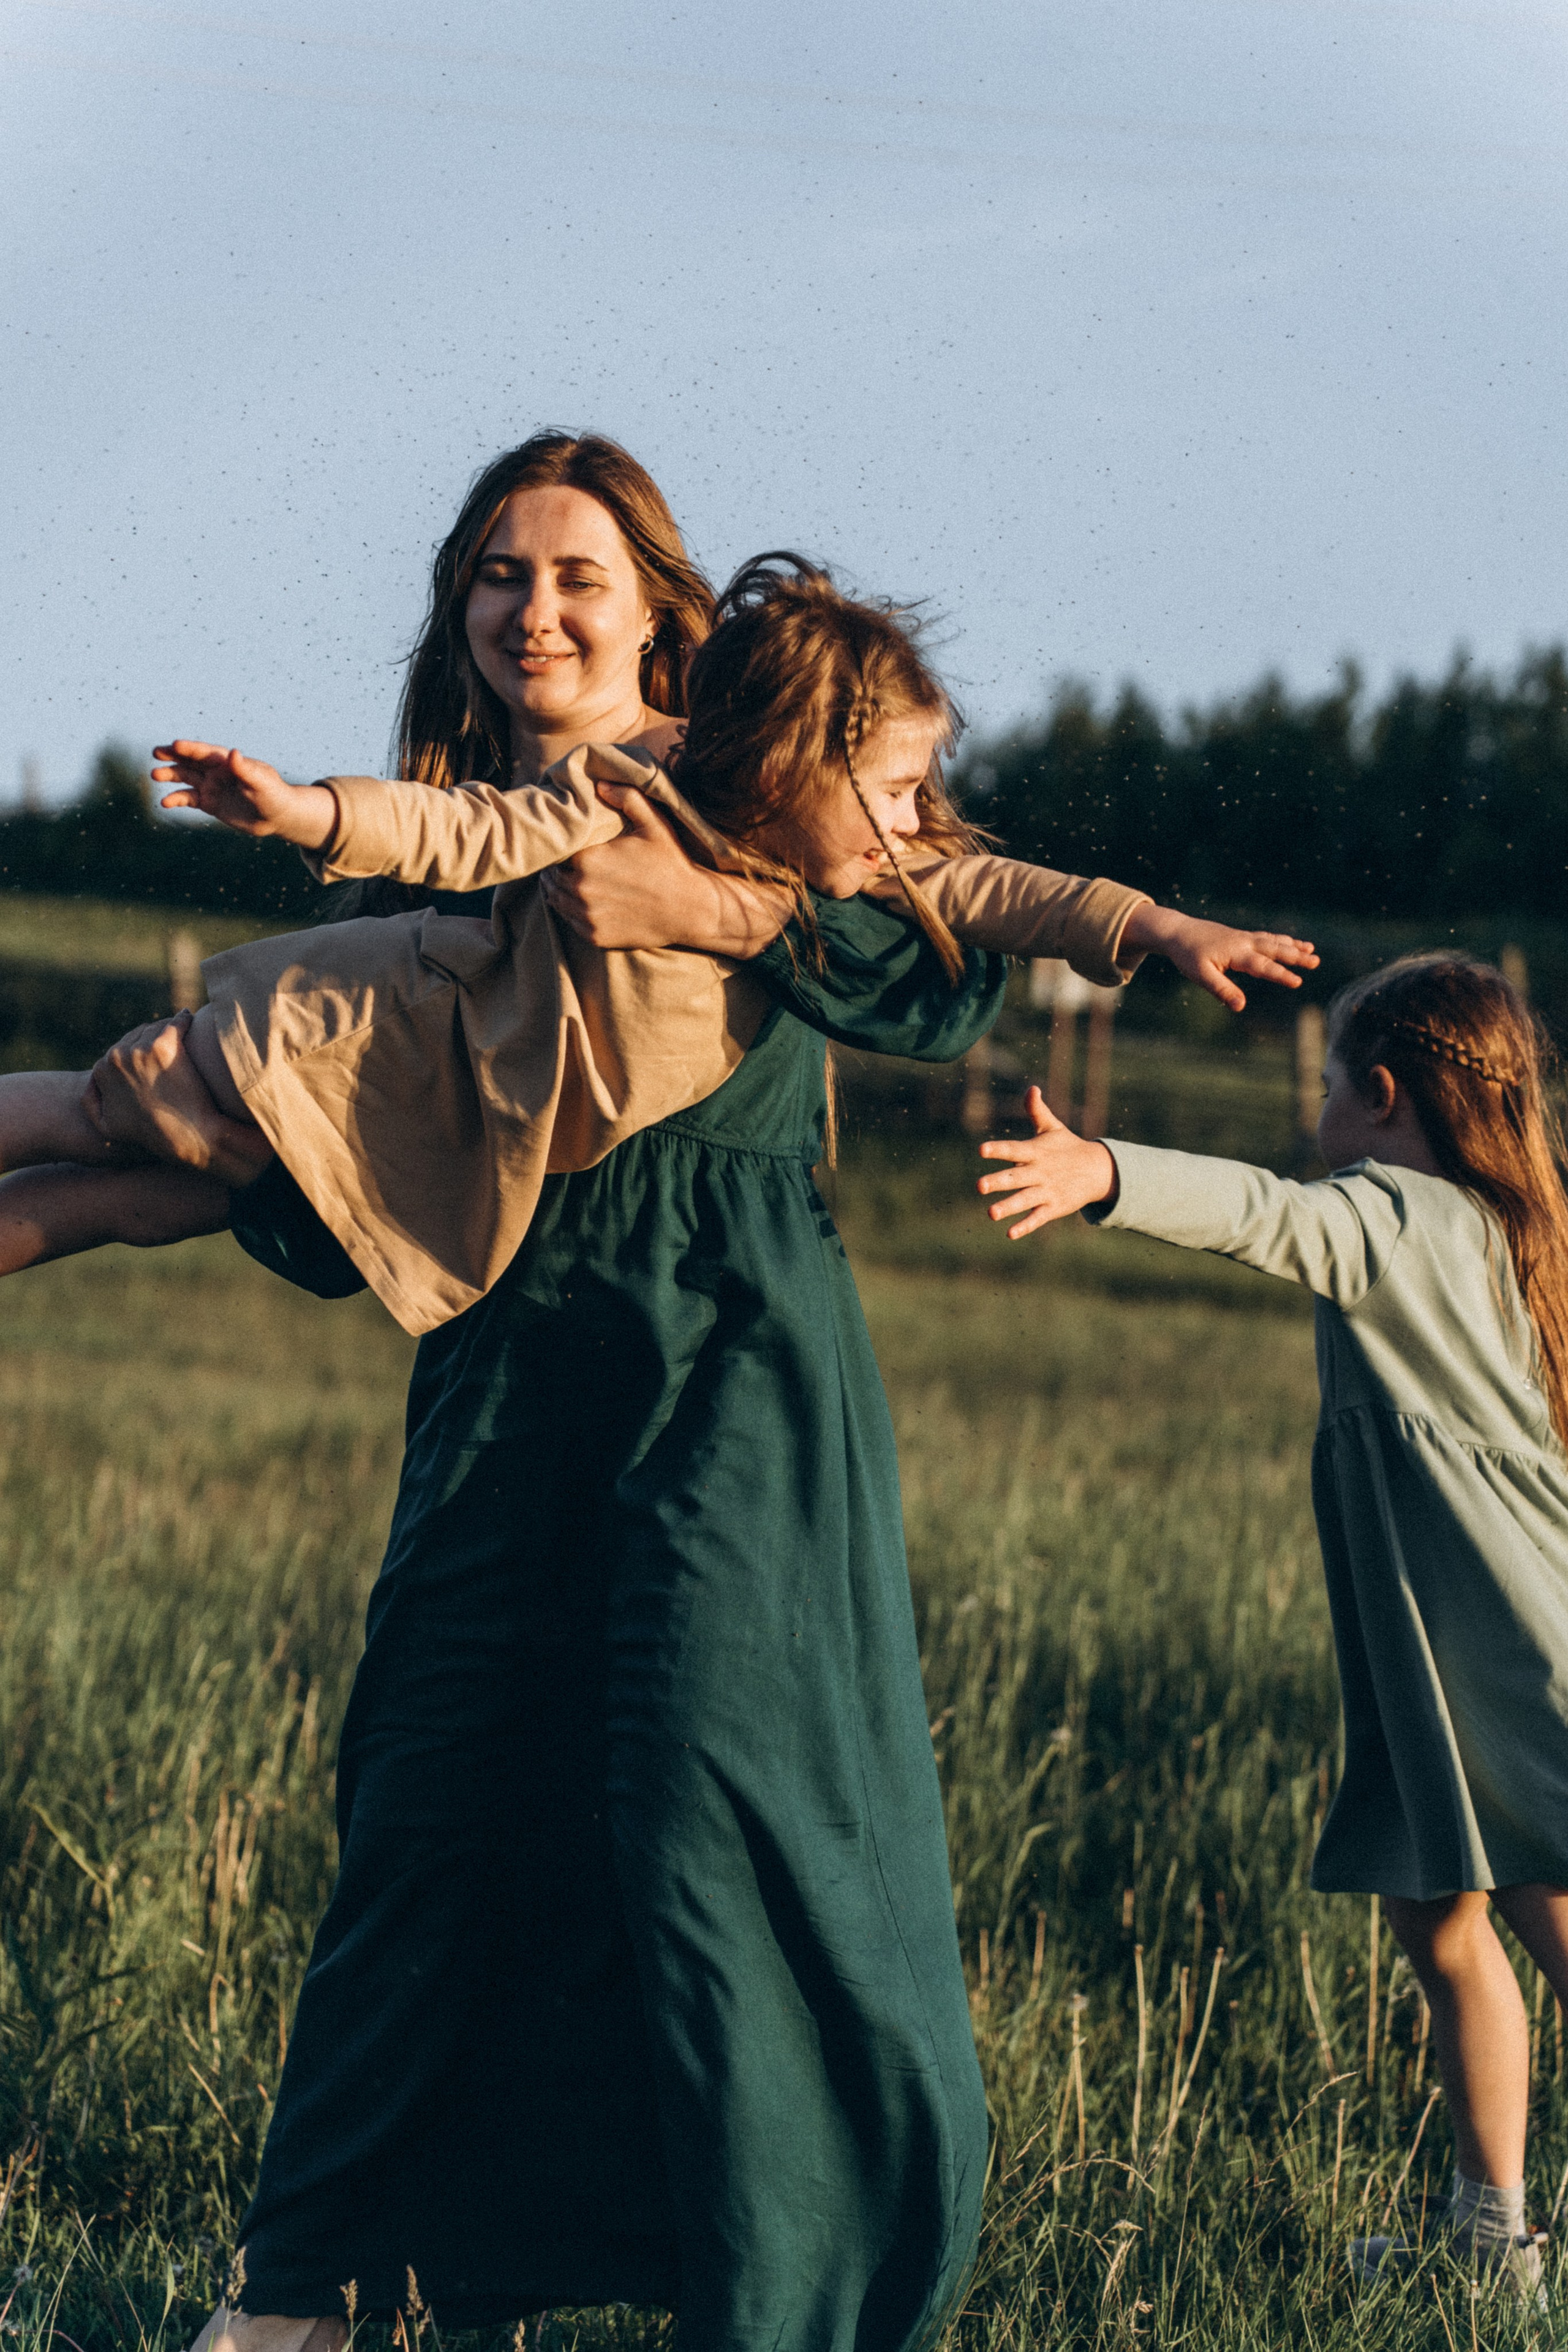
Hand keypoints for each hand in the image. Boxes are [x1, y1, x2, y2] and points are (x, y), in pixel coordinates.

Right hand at [83, 1012, 273, 1186]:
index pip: (121, 1050)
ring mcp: (141, 1049)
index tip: (154, 1062)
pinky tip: (188, 1019)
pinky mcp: (166, 1045)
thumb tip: (91, 1081)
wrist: (187, 1135)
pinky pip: (177, 1022)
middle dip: (151, 1042)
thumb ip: (91, 1102)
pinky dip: (184, 1020)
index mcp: (102, 1069)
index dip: (138, 1056)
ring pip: (156, 1027)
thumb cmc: (151, 1134)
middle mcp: (118, 1056)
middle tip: (169, 1055)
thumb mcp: (107, 1126)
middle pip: (137, 1035)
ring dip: (168, 1033)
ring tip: (182, 1043)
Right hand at [152, 739, 336, 849]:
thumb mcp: (262, 783)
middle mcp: (216, 771)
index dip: (190, 748)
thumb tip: (233, 753)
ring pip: (185, 777)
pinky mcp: (209, 803)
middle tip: (156, 753)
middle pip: (190, 760)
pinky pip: (188, 799)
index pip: (205, 752)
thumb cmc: (274, 795)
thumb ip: (246, 770)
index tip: (174, 744)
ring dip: (170, 775)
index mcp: (228, 762)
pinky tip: (165, 802)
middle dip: (173, 756)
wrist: (277, 816)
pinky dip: (176, 799)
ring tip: (155, 775)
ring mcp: (211, 786)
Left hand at [541, 784, 785, 955]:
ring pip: (556, 901)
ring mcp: (587, 916)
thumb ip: (627, 797)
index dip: (561, 849)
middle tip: (567, 866)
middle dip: (557, 870)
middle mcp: (581, 890)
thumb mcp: (654, 823)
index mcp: (587, 860)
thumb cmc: (672, 863)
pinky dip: (573, 913)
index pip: (557, 853)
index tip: (571, 848)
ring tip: (570, 882)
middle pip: (551, 878)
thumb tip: (600, 784)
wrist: (691, 908)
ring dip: (560, 891)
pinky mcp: (594, 936)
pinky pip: (570, 922)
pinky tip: (585, 903)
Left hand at [976, 1084, 1118, 1238]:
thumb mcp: (1052, 1127)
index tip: (982, 1150)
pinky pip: (1038, 1218)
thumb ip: (1037, 1110)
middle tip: (979, 1186)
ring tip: (991, 1213)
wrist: (1099, 1170)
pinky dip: (1026, 1226)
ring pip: (1025, 1200)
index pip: (1014, 1149)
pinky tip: (1010, 1233)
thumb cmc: (1067, 1146)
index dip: (999, 1149)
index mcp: (1036, 1152)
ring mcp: (1047, 1191)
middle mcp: (1040, 1172)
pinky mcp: (1054, 1207)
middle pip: (1016, 1177)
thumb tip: (1032, 1088)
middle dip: (998, 1181)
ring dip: (1008, 1207)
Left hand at [1122, 904, 1317, 1011]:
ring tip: (1311, 949)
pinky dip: (1280, 939)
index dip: (1280, 975)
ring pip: (1273, 941)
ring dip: (1292, 945)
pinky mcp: (1240, 936)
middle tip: (1316, 961)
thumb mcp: (1201, 976)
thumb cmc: (1188, 955)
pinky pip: (1266, 937)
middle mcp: (1244, 942)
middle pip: (1275, 949)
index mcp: (1236, 953)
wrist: (1177, 931)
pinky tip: (1288, 942)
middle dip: (1296, 956)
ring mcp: (1243, 937)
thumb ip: (1222, 990)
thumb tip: (1241, 1007)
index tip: (1298, 982)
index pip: (1263, 966)